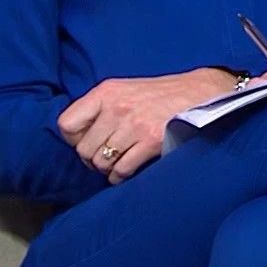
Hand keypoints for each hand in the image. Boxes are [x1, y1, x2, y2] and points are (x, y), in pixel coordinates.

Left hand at [58, 67, 235, 183]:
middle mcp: (117, 108)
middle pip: (84, 149)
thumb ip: (99, 108)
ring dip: (107, 169)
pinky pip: (122, 170)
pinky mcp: (151, 141)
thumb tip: (77, 139)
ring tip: (117, 163)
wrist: (200, 93)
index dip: (74, 140)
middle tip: (105, 158)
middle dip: (92, 159)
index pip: (67, 124)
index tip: (86, 142)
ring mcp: (134, 125)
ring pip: (101, 163)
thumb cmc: (160, 95)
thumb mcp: (124, 90)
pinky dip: (120, 176)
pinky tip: (126, 171)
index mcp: (106, 92)